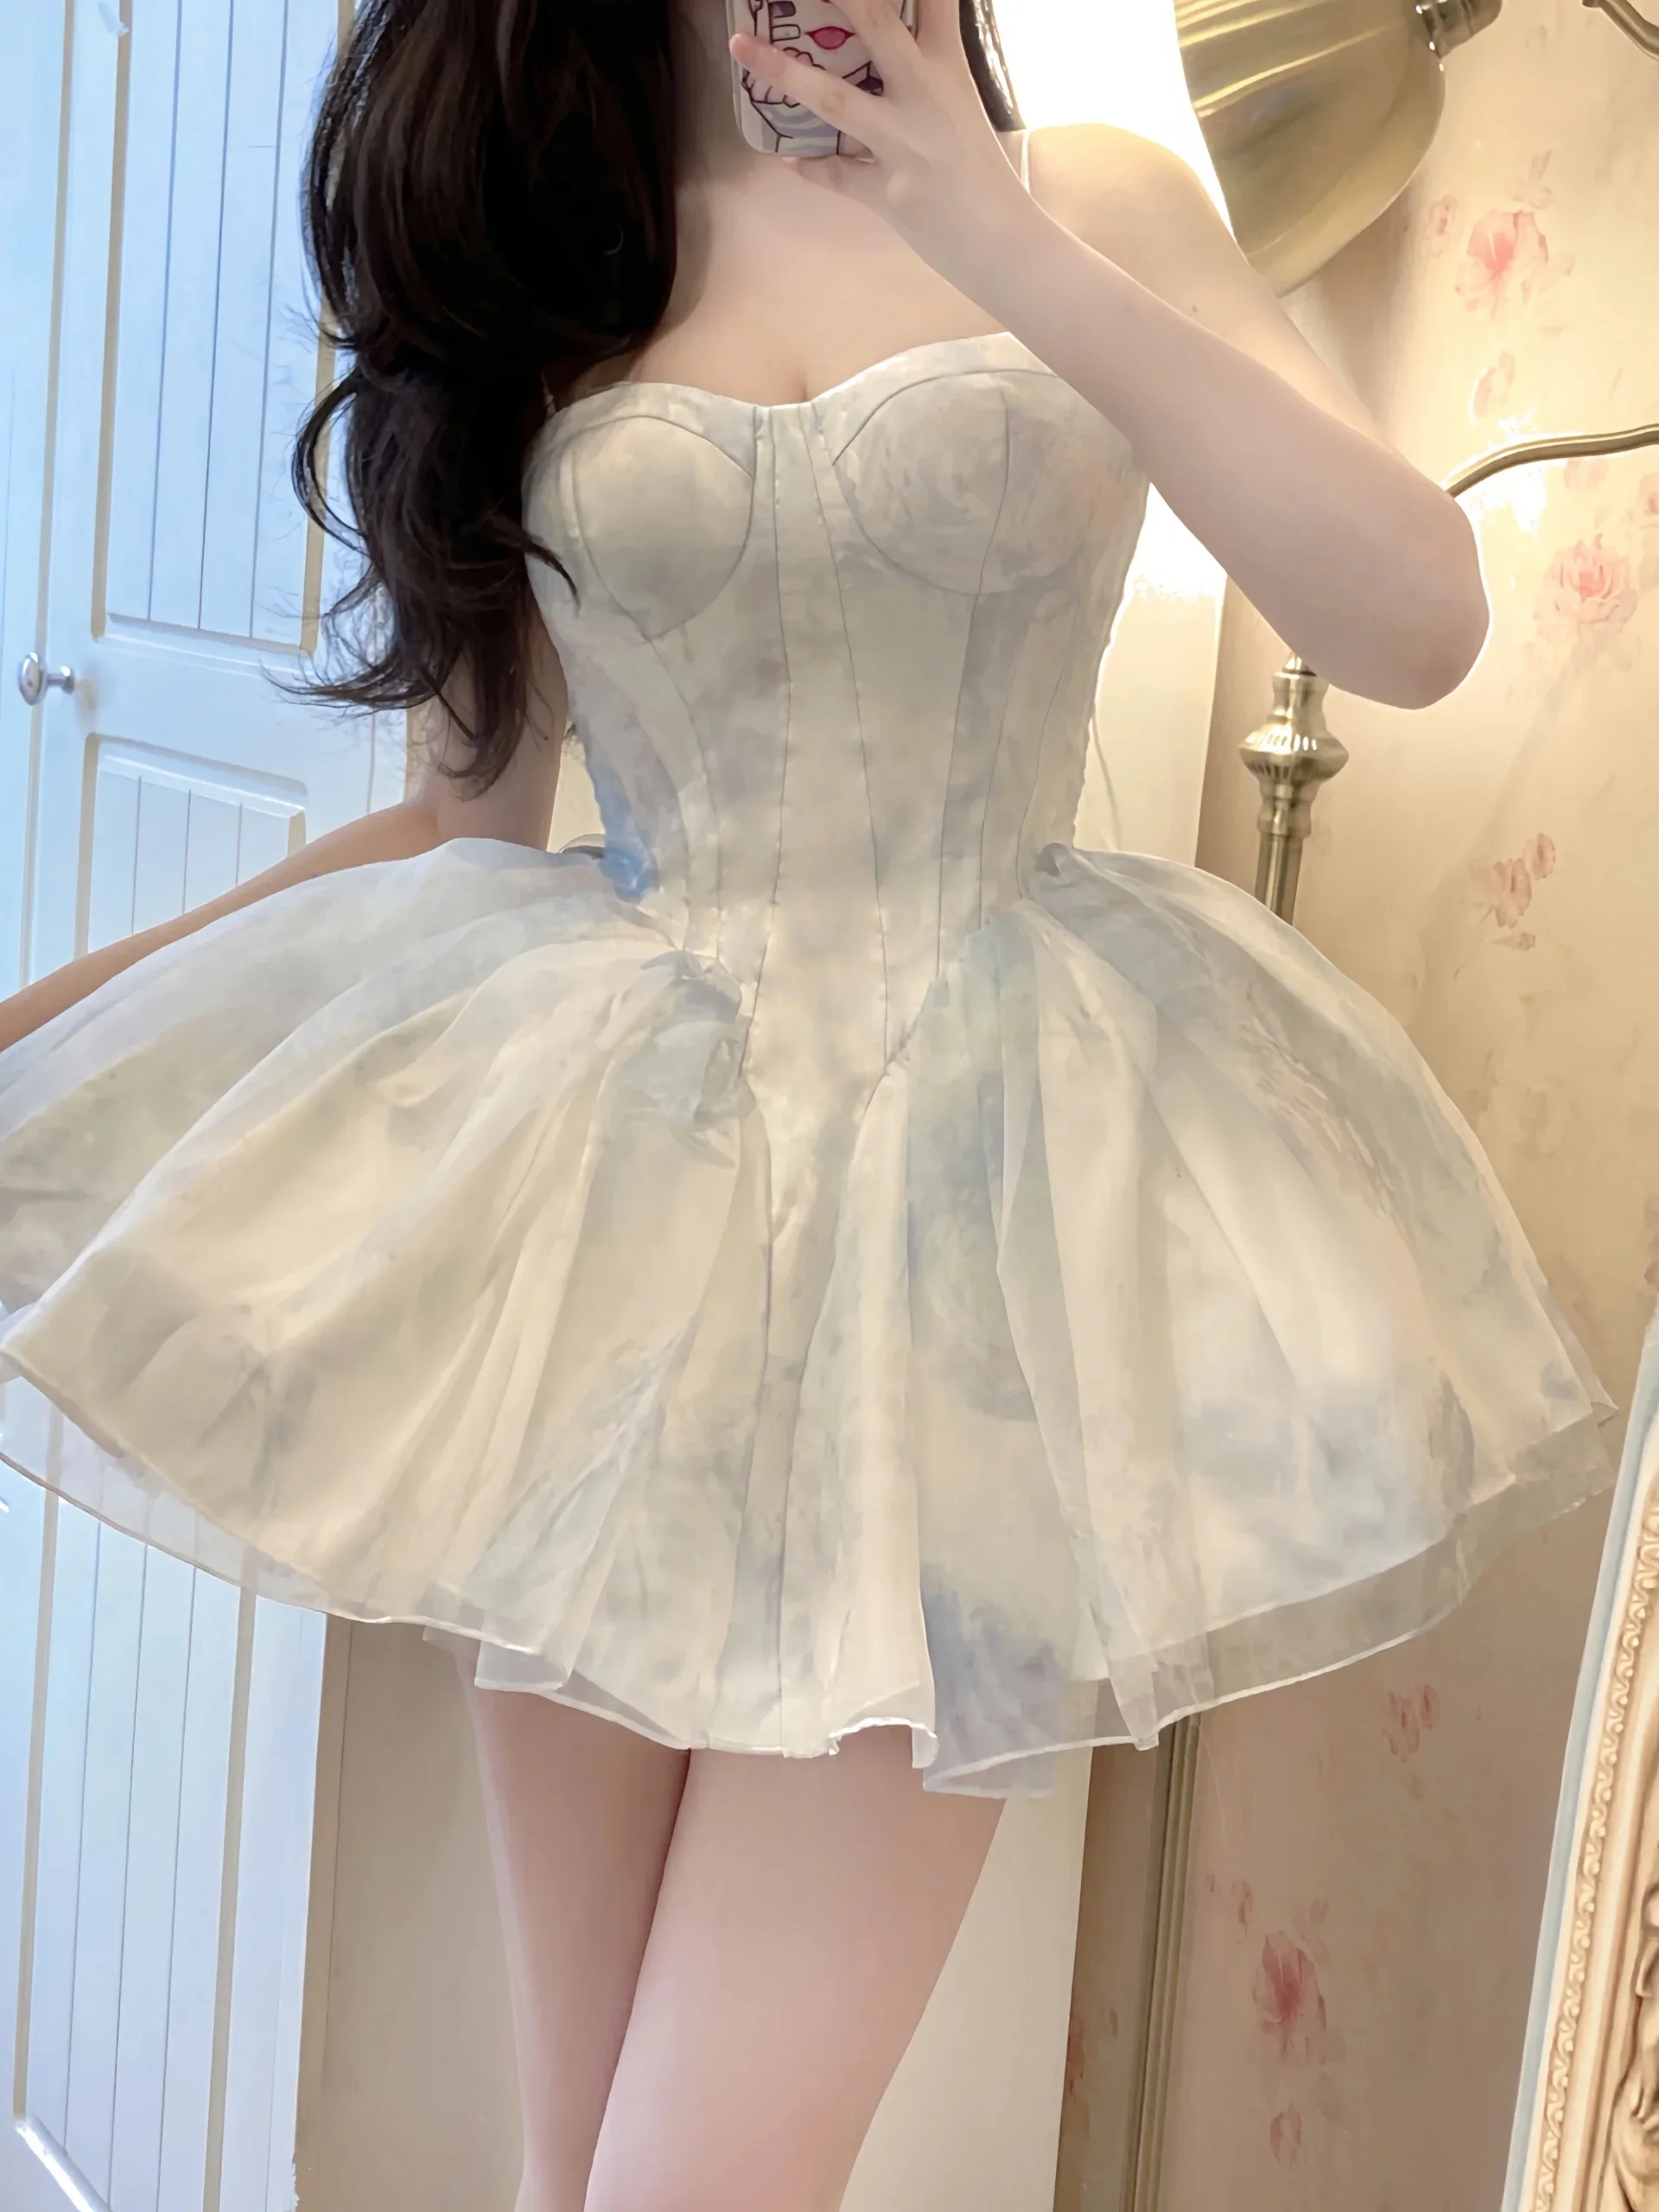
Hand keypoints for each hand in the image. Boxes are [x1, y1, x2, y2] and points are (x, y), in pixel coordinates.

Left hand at [728, 0, 1032, 287]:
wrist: (1005, 243)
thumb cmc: (984, 174)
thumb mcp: (962, 106)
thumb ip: (926, 72)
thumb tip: (889, 48)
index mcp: (950, 68)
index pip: (934, 0)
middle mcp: (925, 96)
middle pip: (877, 24)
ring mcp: (903, 146)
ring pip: (835, 99)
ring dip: (783, 70)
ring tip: (740, 47)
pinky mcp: (889, 194)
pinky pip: (839, 175)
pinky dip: (814, 167)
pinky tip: (792, 157)